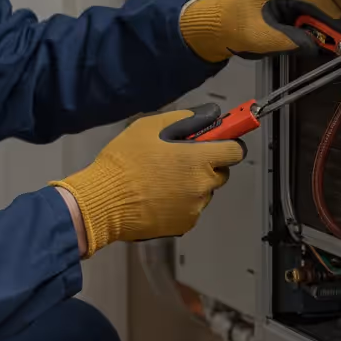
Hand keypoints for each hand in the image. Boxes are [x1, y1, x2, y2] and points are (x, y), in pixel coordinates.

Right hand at [49, 105, 245, 257]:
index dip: (227, 144)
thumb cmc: (124, 161)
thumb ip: (186, 119)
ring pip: (204, 192)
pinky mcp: (184, 225)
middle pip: (221, 172)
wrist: (104, 202)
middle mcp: (203, 186)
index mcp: (199, 159)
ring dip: (192, 185)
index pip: (236, 151)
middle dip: (207, 165)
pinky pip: (191, 209)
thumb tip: (211, 115)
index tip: (216, 142)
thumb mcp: (150, 127)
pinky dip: (181, 203)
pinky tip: (157, 197)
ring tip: (162, 180)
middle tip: (179, 160)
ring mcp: (195, 208)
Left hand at [180, 0, 340, 62]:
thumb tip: (317, 46)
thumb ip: (292, 42)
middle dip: (338, 11)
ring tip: (336, 29)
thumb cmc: (234, 27)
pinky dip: (324, 4)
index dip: (336, 18)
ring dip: (333, 6)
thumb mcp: (263, 39)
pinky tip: (322, 21)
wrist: (216, 23)